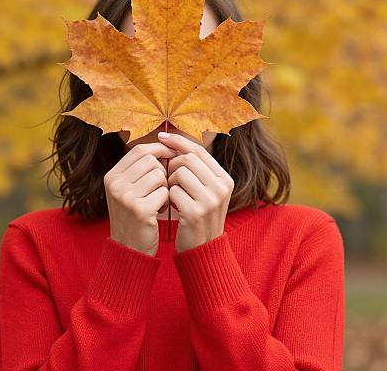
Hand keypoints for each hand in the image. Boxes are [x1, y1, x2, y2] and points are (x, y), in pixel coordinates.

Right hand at [104, 142, 177, 256]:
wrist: (129, 250)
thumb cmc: (134, 216)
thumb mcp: (128, 190)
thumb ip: (140, 169)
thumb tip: (167, 144)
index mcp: (112, 176)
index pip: (139, 150)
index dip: (159, 150)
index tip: (171, 155)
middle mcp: (115, 184)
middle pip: (151, 160)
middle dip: (162, 172)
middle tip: (160, 189)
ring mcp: (125, 197)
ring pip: (159, 175)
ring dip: (165, 187)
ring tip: (158, 201)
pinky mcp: (139, 209)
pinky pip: (164, 192)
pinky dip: (167, 201)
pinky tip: (159, 211)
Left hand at [157, 131, 234, 252]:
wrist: (203, 249)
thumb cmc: (199, 214)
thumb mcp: (207, 191)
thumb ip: (197, 169)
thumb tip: (174, 140)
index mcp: (225, 179)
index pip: (198, 150)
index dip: (178, 141)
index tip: (161, 136)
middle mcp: (221, 188)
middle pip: (187, 159)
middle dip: (172, 164)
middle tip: (168, 178)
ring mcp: (210, 200)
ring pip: (179, 173)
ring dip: (169, 181)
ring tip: (172, 194)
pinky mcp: (195, 213)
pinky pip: (172, 191)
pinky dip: (168, 196)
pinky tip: (172, 206)